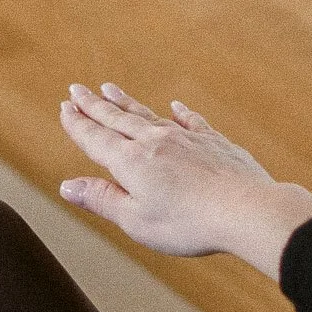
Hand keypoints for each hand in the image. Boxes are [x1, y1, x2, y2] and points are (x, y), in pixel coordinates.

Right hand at [58, 83, 311, 278]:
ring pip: (148, 114)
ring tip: (110, 88)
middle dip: (94, 105)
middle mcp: (154, 142)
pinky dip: (180, 112)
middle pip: (117, 119)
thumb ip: (102, 199)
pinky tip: (175, 106)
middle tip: (76, 89)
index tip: (64, 107)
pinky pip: (191, 121)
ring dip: (126, 102)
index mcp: (131, 162)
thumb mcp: (136, 220)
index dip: (77, 123)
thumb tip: (67, 186)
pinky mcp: (213, 142)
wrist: (247, 210)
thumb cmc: (189, 223)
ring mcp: (185, 138)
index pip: (95, 138)